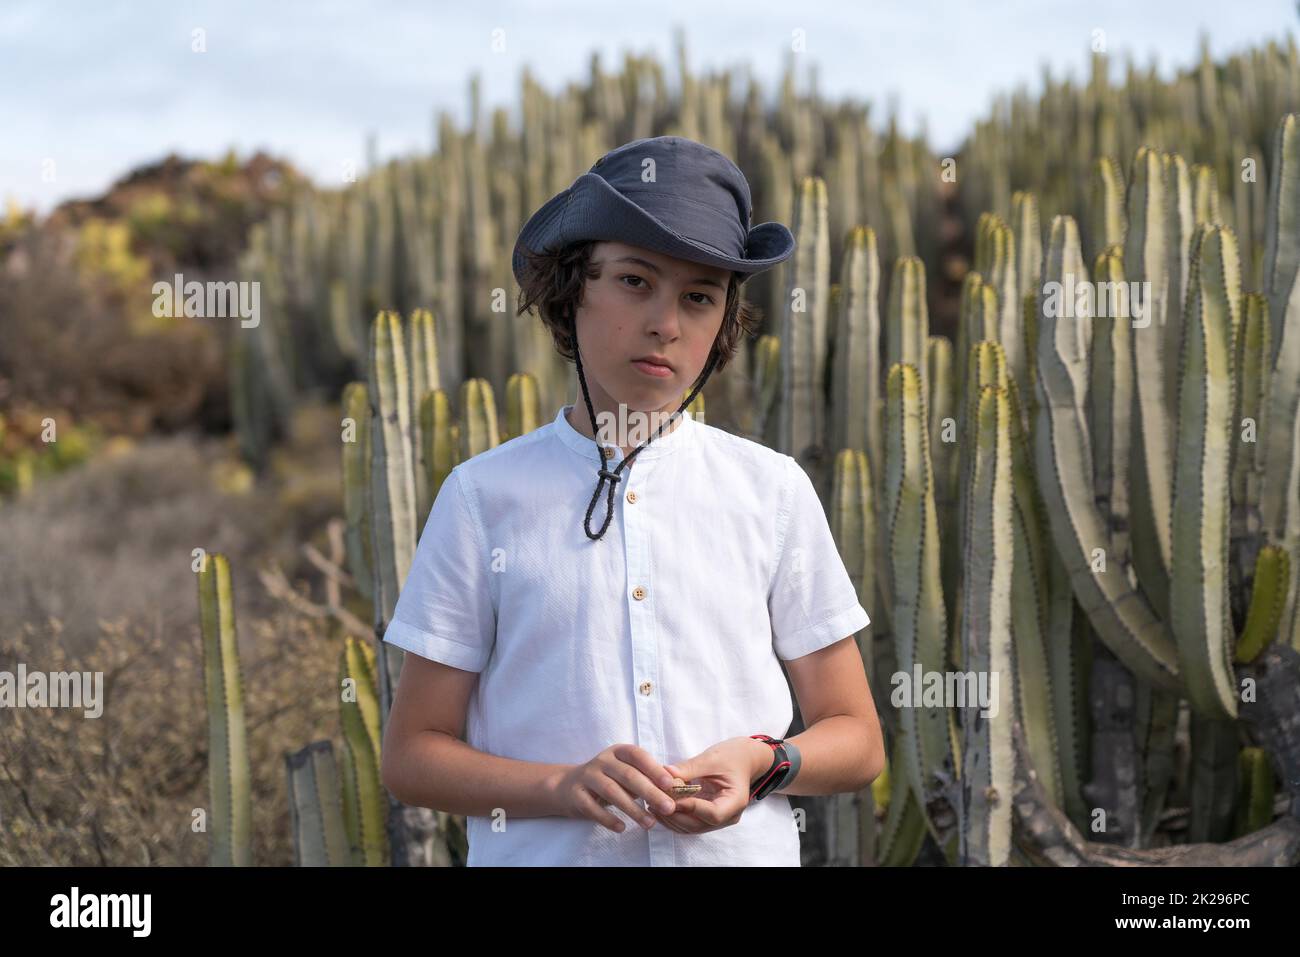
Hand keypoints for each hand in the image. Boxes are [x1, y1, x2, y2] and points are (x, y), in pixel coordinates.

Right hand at [552, 743, 679, 832]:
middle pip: (628, 776)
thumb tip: (676, 786)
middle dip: (650, 792)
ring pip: (612, 792)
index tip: (670, 784)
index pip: (638, 756)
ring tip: (650, 824)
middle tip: (668, 808)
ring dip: (633, 809)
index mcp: (618, 752)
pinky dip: (608, 819)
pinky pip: (593, 808)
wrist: (568, 786)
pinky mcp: (576, 795)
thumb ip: (646, 777)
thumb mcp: (625, 772)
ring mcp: (587, 777)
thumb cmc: (608, 779)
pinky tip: (622, 828)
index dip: (654, 768)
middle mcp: (602, 761)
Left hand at [649, 736, 768, 833]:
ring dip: (670, 818)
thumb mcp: (711, 758)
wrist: (743, 759)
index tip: (669, 797)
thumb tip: (665, 773)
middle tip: (653, 800)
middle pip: (698, 825)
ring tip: (651, 802)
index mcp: (735, 801)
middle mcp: (728, 816)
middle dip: (675, 815)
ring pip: (691, 828)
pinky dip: (673, 817)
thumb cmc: (732, 756)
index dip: (690, 807)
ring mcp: (718, 820)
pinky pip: (689, 823)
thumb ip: (689, 768)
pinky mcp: (707, 817)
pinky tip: (658, 805)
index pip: (712, 814)